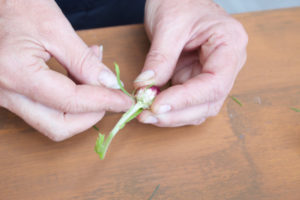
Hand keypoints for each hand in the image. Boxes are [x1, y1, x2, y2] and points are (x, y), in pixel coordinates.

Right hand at [0, 0, 131, 140]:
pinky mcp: (12, 96)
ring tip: (95, 79)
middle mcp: (6, 94)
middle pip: (59, 126)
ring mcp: (6, 98)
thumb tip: (109, 85)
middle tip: (110, 97)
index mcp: (16, 73)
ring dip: (81, 109)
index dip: (103, 102)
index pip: (71, 101)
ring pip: (53, 123)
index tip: (123, 100)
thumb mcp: (55, 28)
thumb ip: (84, 61)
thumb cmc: (16, 5)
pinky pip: (45, 110)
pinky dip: (69, 102)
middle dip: (91, 116)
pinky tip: (80, 79)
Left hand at [135, 0, 247, 126]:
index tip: (157, 104)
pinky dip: (171, 109)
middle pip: (209, 101)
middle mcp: (227, 64)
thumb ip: (160, 58)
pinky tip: (152, 109)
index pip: (215, 83)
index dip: (186, 99)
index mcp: (230, 44)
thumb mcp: (168, 25)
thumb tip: (145, 87)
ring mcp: (213, 74)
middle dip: (177, 113)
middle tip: (147, 115)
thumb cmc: (180, 1)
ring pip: (199, 108)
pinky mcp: (197, 79)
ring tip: (146, 115)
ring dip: (173, 116)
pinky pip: (188, 103)